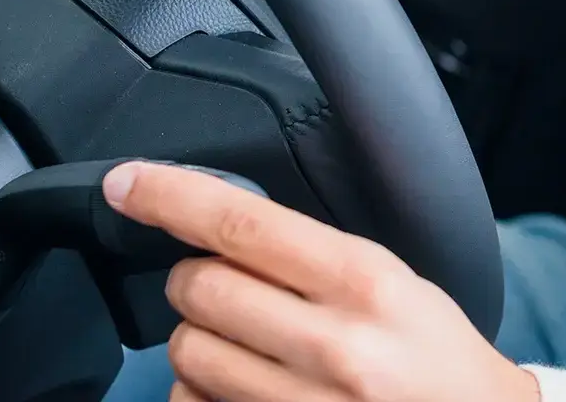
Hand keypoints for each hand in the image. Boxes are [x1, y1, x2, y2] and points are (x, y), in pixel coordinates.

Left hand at [103, 161, 538, 401]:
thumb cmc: (439, 361)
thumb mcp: (399, 284)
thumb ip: (319, 256)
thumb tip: (225, 227)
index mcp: (365, 281)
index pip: (243, 222)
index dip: (170, 196)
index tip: (126, 185)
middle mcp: (334, 344)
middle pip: (200, 288)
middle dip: (195, 281)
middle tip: (226, 289)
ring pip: (188, 355)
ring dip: (199, 343)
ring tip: (247, 348)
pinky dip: (202, 396)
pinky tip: (243, 390)